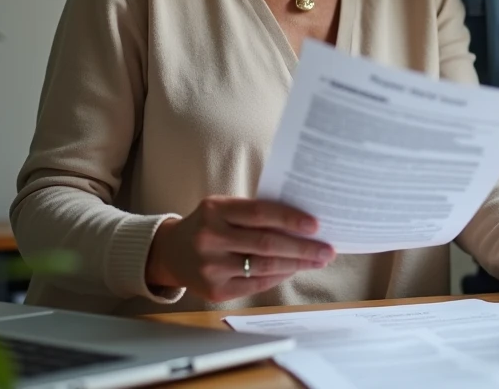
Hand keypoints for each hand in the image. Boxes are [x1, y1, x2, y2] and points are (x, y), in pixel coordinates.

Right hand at [145, 195, 335, 302]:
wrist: (171, 252)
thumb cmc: (208, 225)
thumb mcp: (223, 208)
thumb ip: (255, 213)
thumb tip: (302, 225)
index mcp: (215, 210)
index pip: (260, 213)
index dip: (290, 219)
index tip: (315, 225)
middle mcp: (210, 238)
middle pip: (266, 244)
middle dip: (302, 248)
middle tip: (327, 249)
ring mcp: (211, 267)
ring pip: (264, 267)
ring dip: (296, 265)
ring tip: (317, 260)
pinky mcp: (214, 290)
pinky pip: (256, 284)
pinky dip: (279, 276)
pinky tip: (293, 270)